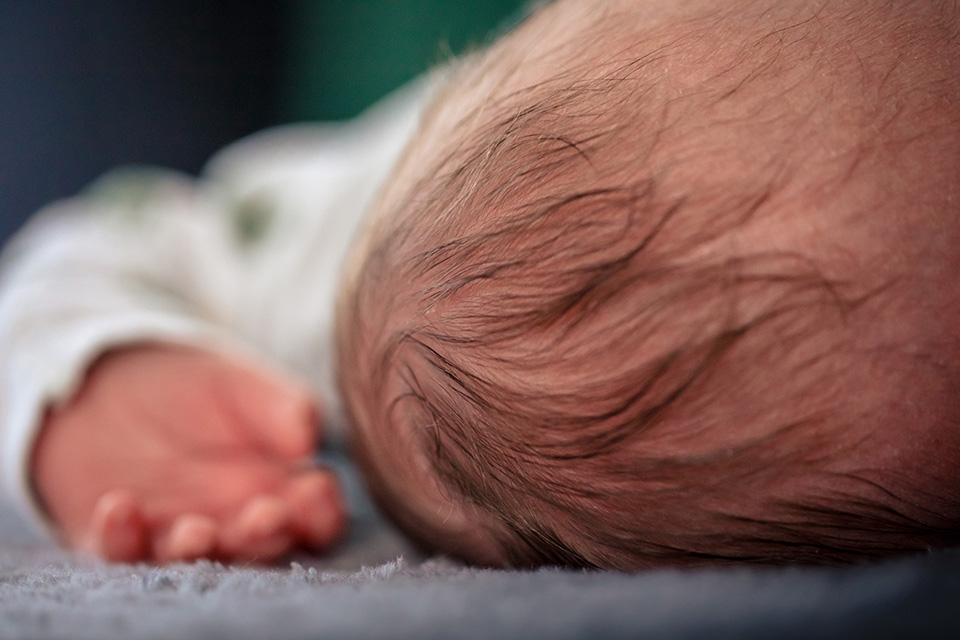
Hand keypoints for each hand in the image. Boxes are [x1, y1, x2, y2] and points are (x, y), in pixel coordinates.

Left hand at [31, 343, 345, 562]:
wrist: (107, 387)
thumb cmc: (193, 389)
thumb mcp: (241, 386)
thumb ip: (281, 408)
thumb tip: (308, 440)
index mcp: (281, 491)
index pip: (317, 519)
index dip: (322, 513)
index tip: (315, 489)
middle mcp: (236, 524)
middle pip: (264, 549)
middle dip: (267, 537)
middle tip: (263, 516)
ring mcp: (180, 537)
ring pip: (197, 562)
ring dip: (198, 552)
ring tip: (194, 530)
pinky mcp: (121, 540)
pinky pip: (122, 554)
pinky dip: (121, 539)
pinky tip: (119, 505)